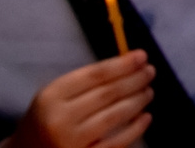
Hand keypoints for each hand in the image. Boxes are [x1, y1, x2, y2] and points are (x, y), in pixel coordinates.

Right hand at [4, 51, 153, 147]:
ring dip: (137, 101)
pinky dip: (135, 129)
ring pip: (114, 117)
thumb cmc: (44, 120)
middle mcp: (59, 119)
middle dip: (134, 80)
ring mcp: (71, 142)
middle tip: (150, 71)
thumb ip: (84, 83)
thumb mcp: (53, 97)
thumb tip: (127, 65)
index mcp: (51, 96)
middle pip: (107, 94)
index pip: (94, 75)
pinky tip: (145, 117)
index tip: (142, 56)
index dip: (122, 64)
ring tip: (149, 91)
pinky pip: (116, 144)